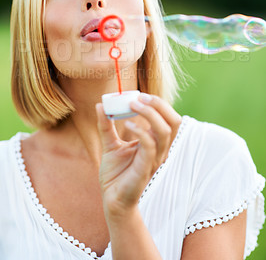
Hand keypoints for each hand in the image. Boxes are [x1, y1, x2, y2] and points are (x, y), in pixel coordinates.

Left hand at [95, 93, 181, 217]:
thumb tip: (100, 105)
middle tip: (139, 97)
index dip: (158, 104)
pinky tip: (128, 124)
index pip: (169, 118)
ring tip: (132, 106)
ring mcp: (155, 159)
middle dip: (159, 105)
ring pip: (165, 131)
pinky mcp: (146, 168)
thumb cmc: (115, 173)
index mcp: (156, 142)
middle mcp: (160, 149)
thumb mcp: (109, 143)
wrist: (111, 197)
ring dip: (149, 114)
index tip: (139, 95)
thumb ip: (106, 125)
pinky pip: (150, 145)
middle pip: (174, 121)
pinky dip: (140, 131)